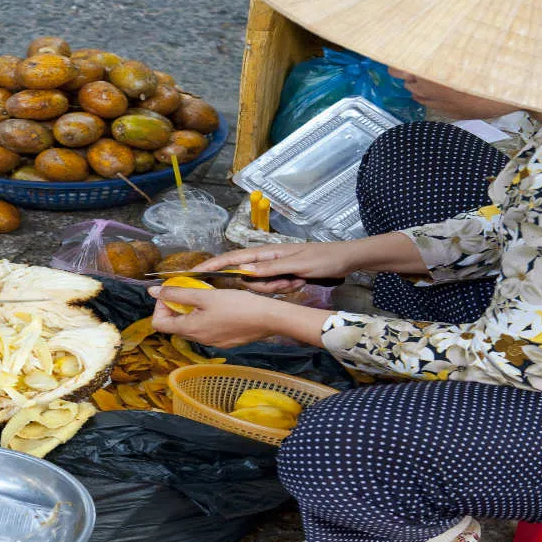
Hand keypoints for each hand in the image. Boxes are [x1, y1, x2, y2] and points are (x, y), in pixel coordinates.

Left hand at [148, 286, 290, 346]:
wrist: (268, 319)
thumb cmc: (238, 305)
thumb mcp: (205, 296)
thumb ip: (177, 294)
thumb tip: (153, 291)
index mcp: (190, 329)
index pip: (158, 324)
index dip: (160, 306)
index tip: (172, 293)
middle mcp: (199, 339)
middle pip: (174, 325)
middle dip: (176, 306)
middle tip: (189, 291)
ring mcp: (212, 342)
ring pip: (191, 326)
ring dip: (191, 311)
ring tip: (206, 296)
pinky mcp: (224, 341)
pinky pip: (206, 329)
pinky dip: (205, 317)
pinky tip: (219, 306)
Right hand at [193, 242, 355, 294]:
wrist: (346, 260)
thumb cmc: (323, 258)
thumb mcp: (297, 264)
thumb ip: (269, 268)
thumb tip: (242, 270)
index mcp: (267, 252)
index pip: (233, 258)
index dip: (214, 264)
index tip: (195, 272)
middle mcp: (267, 260)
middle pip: (249, 277)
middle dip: (265, 285)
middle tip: (288, 281)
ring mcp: (275, 269)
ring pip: (263, 285)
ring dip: (279, 287)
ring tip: (298, 280)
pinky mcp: (283, 277)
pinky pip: (275, 288)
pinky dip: (286, 289)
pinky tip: (300, 282)